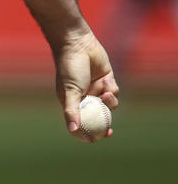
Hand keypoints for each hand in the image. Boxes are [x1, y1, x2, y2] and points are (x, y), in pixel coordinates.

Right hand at [26, 0, 120, 139]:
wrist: (77, 45)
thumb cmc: (69, 68)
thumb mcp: (69, 92)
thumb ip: (71, 111)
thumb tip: (73, 130)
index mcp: (72, 101)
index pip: (80, 121)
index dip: (87, 131)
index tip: (95, 139)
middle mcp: (84, 97)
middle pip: (98, 116)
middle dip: (103, 124)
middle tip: (109, 132)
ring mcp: (96, 88)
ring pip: (109, 105)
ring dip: (110, 101)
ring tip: (106, 93)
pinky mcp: (106, 80)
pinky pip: (114, 92)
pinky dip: (112, 88)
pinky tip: (105, 79)